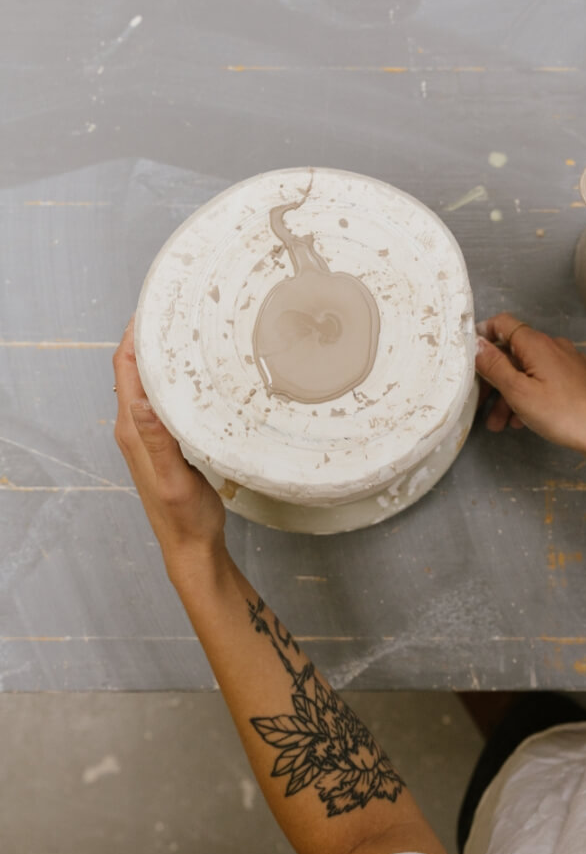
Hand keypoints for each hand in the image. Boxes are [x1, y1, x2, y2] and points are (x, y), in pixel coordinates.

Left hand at [113, 318, 226, 580]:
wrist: (192, 547)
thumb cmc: (184, 517)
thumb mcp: (173, 479)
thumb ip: (157, 441)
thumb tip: (139, 401)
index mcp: (133, 431)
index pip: (124, 369)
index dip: (134, 334)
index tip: (153, 307)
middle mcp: (135, 428)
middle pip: (133, 369)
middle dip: (148, 336)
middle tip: (174, 309)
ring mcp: (149, 434)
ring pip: (148, 382)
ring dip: (160, 355)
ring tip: (184, 331)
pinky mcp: (164, 441)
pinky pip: (162, 398)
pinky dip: (173, 378)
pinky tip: (193, 373)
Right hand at [474, 313, 585, 459]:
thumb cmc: (563, 413)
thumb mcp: (518, 391)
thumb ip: (494, 366)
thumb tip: (476, 343)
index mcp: (536, 344)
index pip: (502, 324)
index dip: (482, 336)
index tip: (469, 358)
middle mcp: (553, 347)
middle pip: (513, 353)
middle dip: (493, 379)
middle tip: (480, 405)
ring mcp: (567, 363)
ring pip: (528, 372)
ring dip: (509, 394)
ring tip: (501, 424)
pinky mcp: (576, 379)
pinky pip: (544, 382)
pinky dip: (529, 397)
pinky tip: (524, 421)